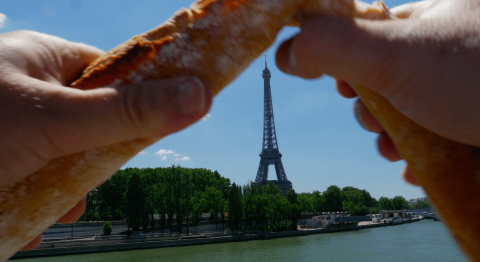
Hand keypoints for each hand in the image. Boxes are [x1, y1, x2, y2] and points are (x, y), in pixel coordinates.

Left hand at [0, 31, 211, 248]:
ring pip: (64, 155)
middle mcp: (27, 87)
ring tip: (51, 209)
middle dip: (93, 159)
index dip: (136, 99)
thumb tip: (200, 95)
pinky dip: (37, 201)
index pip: (110, 72)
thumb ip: (128, 111)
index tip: (152, 127)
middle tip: (83, 182)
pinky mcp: (4, 159)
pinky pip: (36, 176)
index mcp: (40, 59)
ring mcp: (13, 125)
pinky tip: (27, 217)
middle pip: (91, 119)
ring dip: (63, 189)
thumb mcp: (56, 122)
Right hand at [276, 0, 479, 183]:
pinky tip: (414, 170)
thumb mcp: (398, 56)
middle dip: (370, 110)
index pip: (370, 34)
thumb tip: (284, 53)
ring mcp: (459, 93)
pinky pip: (433, 142)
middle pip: (386, 80)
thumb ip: (336, 47)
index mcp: (428, 21)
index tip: (344, 88)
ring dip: (390, 140)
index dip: (346, 62)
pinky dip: (417, 159)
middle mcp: (444, 53)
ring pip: (408, 115)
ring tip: (396, 151)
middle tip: (377, 120)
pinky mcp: (470, 130)